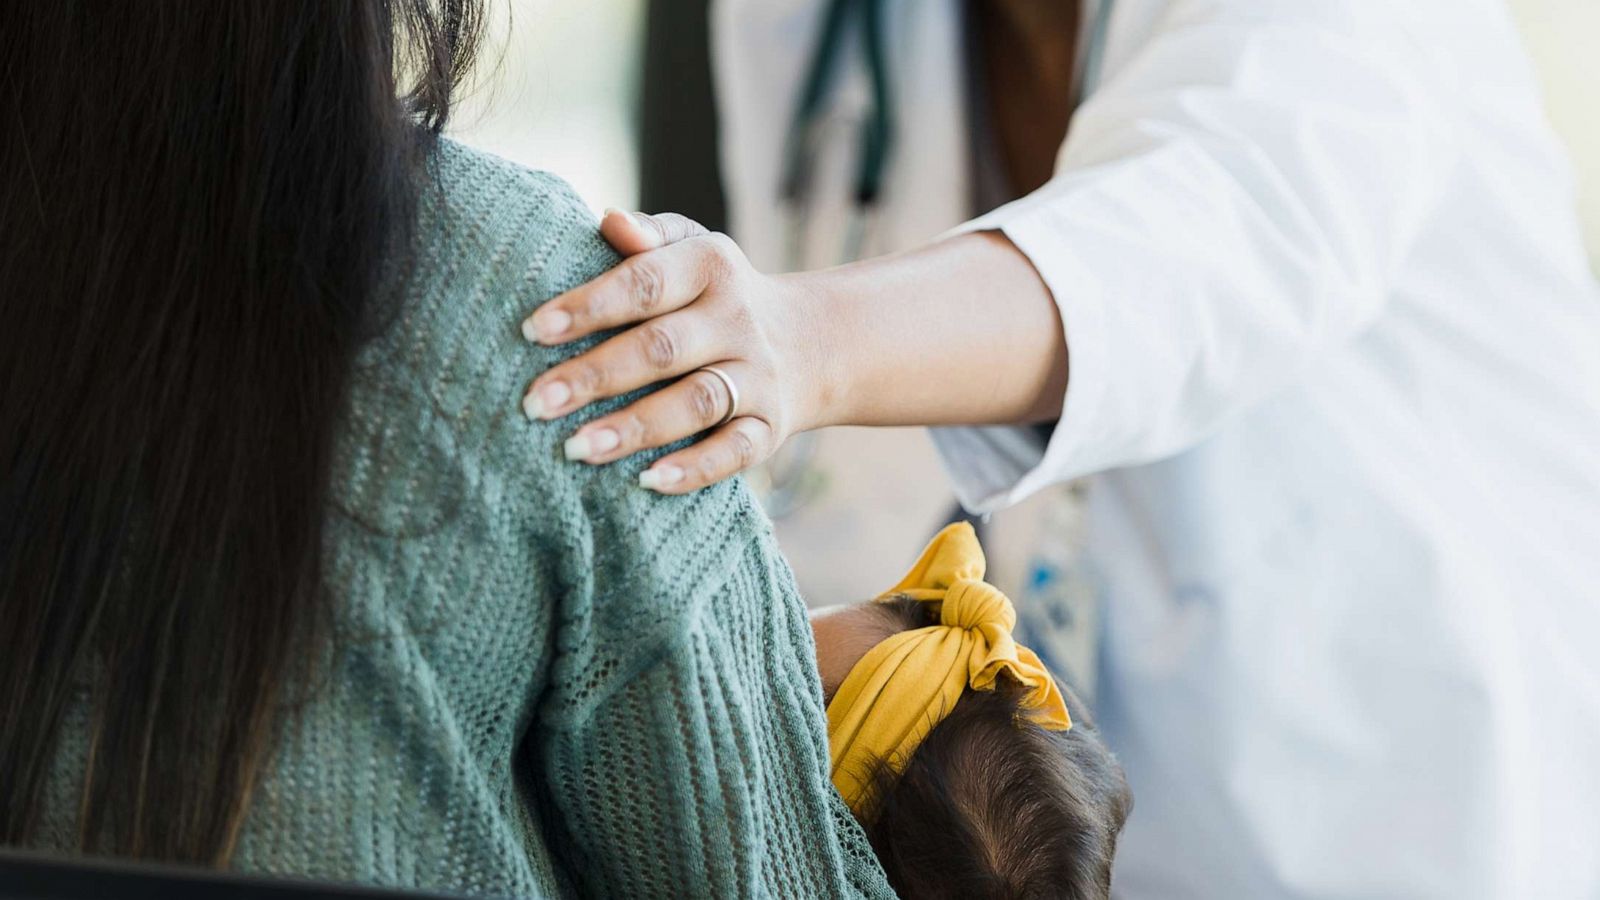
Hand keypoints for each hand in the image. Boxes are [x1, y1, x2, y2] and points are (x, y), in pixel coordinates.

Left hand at [520, 211, 828, 493]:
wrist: (809, 344)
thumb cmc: (714, 295)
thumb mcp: (690, 250)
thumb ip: (648, 236)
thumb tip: (609, 220)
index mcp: (711, 267)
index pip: (646, 283)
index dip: (589, 307)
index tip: (532, 331)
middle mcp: (738, 321)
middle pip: (663, 348)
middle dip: (597, 376)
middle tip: (535, 403)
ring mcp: (758, 377)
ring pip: (697, 402)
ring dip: (636, 427)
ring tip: (575, 448)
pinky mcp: (770, 427)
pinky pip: (737, 451)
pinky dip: (695, 469)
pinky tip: (648, 482)